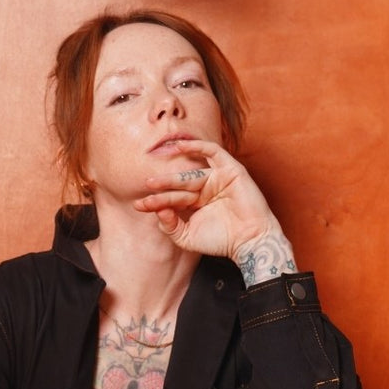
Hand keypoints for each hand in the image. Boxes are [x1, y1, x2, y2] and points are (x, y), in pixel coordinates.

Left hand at [132, 139, 285, 262]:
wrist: (249, 242)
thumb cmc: (221, 241)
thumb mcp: (187, 238)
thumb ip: (170, 226)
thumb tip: (157, 210)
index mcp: (196, 204)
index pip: (172, 198)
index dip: (156, 201)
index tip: (139, 205)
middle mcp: (206, 189)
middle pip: (179, 185)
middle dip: (162, 187)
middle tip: (146, 187)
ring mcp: (218, 178)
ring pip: (191, 173)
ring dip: (172, 176)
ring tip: (155, 180)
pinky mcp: (231, 170)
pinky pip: (212, 151)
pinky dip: (195, 145)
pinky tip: (178, 146)